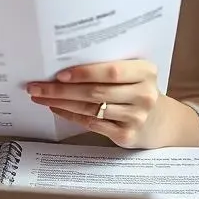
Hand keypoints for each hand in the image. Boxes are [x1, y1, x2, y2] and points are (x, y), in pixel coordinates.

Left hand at [26, 59, 168, 147]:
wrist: (161, 121)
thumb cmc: (138, 90)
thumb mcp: (134, 73)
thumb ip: (109, 68)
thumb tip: (64, 63)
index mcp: (145, 72)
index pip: (111, 71)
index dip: (84, 73)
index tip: (58, 74)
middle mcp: (143, 95)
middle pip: (95, 92)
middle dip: (61, 89)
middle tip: (36, 86)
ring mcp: (136, 117)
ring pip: (90, 109)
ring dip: (61, 102)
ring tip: (40, 96)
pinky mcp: (127, 135)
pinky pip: (92, 124)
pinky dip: (70, 116)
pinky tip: (56, 108)